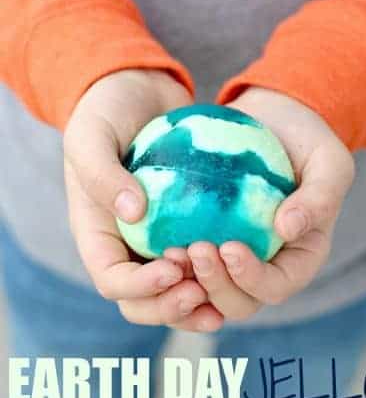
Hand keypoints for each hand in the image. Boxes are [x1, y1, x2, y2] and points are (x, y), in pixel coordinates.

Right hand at [63, 70, 222, 331]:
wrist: (137, 91)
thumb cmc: (105, 112)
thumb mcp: (90, 136)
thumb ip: (101, 174)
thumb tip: (133, 214)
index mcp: (98, 234)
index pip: (113, 280)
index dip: (140, 288)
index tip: (172, 268)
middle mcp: (126, 245)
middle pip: (142, 301)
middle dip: (170, 306)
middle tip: (201, 291)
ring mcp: (156, 239)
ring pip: (174, 290)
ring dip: (197, 301)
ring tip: (223, 295)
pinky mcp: (185, 225)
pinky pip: (201, 260)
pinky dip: (218, 274)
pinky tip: (243, 270)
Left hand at [186, 87, 354, 320]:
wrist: (274, 122)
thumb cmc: (309, 142)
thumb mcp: (330, 162)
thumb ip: (319, 197)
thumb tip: (288, 230)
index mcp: (299, 259)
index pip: (277, 286)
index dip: (252, 278)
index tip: (229, 247)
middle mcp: (265, 267)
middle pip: (238, 302)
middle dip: (215, 286)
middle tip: (195, 249)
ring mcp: (233, 257)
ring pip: (206, 293)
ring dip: (186, 283)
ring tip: (169, 253)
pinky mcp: (206, 240)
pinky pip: (185, 265)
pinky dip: (169, 263)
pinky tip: (155, 241)